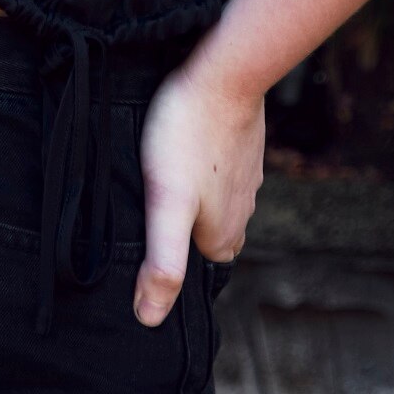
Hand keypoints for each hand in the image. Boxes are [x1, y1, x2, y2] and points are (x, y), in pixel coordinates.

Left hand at [132, 59, 264, 326]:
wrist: (225, 74)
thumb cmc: (187, 136)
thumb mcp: (167, 204)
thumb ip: (163, 262)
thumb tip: (149, 319)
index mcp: (225, 235)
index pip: (195, 262)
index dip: (168, 249)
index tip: (144, 224)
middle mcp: (244, 210)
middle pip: (205, 230)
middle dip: (181, 221)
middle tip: (147, 197)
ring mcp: (248, 176)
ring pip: (214, 196)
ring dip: (191, 189)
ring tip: (161, 168)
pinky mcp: (245, 145)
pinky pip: (220, 165)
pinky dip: (202, 160)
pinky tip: (182, 142)